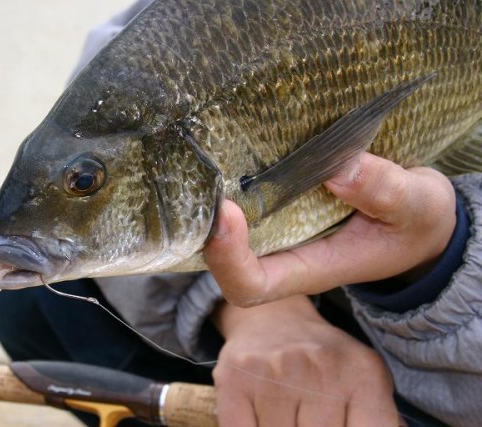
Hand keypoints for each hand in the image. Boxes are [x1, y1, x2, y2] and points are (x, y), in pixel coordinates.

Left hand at [204, 153, 456, 305]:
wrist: (418, 221)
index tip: (228, 212)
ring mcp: (281, 232)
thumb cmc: (417, 222)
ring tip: (203, 165)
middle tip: (201, 183)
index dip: (229, 259)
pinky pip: (246, 203)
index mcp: (314, 269)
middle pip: (226, 261)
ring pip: (229, 233)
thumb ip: (386, 192)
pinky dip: (231, 182)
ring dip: (212, 206)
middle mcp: (287, 255)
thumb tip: (340, 170)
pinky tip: (226, 150)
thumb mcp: (418, 205)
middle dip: (207, 229)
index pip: (254, 285)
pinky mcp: (283, 207)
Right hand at [212, 296, 399, 425]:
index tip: (336, 425)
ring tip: (288, 417)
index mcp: (363, 373)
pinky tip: (260, 419)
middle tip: (307, 419)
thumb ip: (379, 420)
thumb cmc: (323, 365)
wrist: (271, 319)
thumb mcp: (364, 384)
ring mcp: (274, 373)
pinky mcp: (234, 379)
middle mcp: (319, 367)